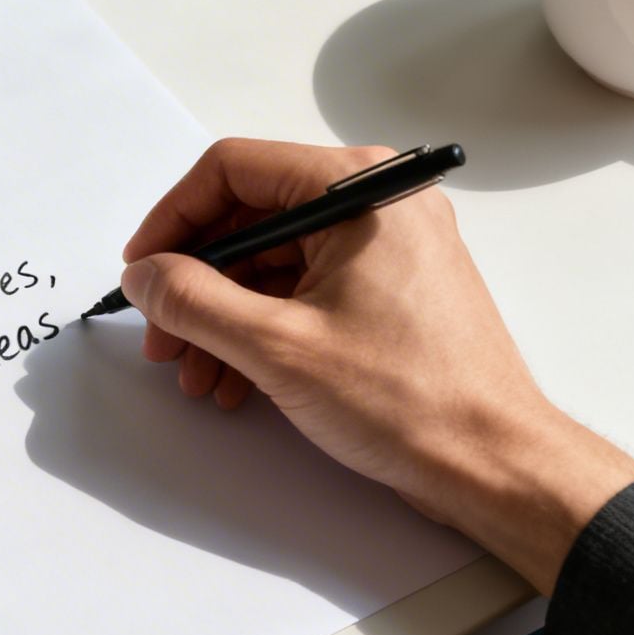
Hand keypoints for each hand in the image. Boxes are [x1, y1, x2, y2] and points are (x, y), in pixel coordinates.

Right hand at [120, 138, 633, 593]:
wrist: (492, 464)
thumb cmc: (410, 399)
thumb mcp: (277, 346)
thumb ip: (194, 301)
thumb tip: (145, 276)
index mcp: (358, 190)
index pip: (235, 170)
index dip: (173, 220)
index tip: (141, 270)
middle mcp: (378, 203)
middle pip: (250, 218)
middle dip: (196, 284)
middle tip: (161, 336)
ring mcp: (388, 247)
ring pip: (273, 263)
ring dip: (223, 317)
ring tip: (196, 375)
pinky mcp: (391, 290)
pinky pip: (306, 291)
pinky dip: (263, 330)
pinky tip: (236, 382)